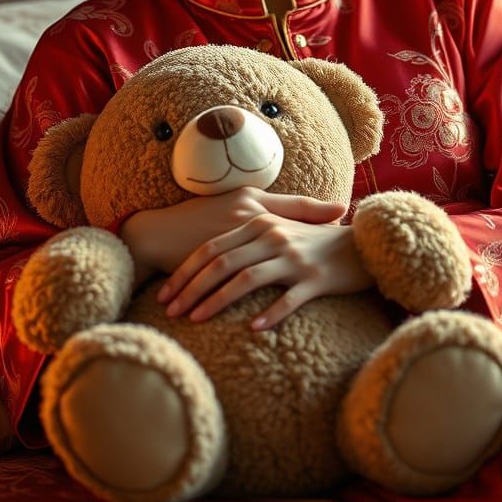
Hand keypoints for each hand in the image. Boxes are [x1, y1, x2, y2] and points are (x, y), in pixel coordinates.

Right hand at [118, 186, 344, 276]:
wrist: (156, 235)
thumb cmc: (193, 221)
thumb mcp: (227, 208)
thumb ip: (258, 209)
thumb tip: (287, 216)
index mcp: (249, 200)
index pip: (292, 203)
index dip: (318, 208)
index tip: (345, 211)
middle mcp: (245, 213)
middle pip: (292, 225)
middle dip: (317, 238)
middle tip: (346, 245)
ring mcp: (233, 235)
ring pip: (273, 250)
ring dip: (297, 265)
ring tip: (322, 278)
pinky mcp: (220, 258)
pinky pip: (247, 276)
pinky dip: (265, 290)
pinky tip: (283, 301)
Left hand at [159, 210, 373, 330]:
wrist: (363, 243)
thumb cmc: (317, 242)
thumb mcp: (281, 231)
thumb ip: (250, 240)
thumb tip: (213, 264)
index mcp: (261, 224)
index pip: (212, 249)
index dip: (186, 272)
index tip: (167, 294)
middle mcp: (274, 237)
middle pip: (222, 264)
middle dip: (192, 289)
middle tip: (171, 312)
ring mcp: (294, 257)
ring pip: (247, 279)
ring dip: (217, 300)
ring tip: (196, 320)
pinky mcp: (315, 277)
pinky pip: (288, 298)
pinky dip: (269, 314)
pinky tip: (252, 329)